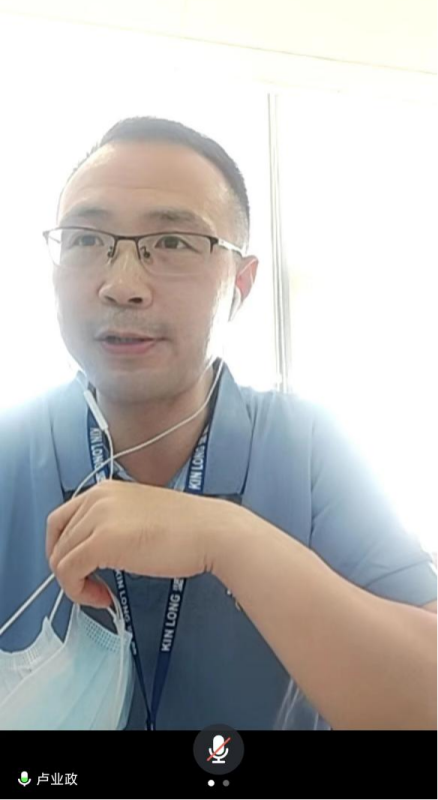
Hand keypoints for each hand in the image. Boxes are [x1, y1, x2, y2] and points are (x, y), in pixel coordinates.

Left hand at [46, 480, 227, 608]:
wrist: (211, 532)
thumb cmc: (186, 528)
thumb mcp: (139, 514)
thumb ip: (113, 524)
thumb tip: (93, 551)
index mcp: (104, 489)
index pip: (62, 519)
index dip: (65, 548)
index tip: (83, 568)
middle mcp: (96, 498)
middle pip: (56, 538)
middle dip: (67, 567)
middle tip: (89, 585)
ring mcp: (97, 518)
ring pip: (59, 558)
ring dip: (74, 584)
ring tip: (100, 594)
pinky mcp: (101, 542)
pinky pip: (68, 572)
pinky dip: (78, 591)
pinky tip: (103, 597)